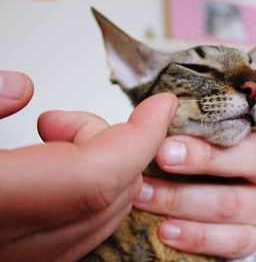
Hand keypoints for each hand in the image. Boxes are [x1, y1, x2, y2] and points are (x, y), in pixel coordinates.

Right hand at [0, 71, 177, 261]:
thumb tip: (21, 88)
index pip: (97, 178)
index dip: (139, 140)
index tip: (160, 108)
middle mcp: (17, 245)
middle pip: (110, 196)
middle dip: (113, 145)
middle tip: (65, 123)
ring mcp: (28, 260)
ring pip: (106, 216)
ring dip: (102, 167)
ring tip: (52, 140)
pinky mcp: (31, 261)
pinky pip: (86, 229)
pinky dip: (91, 193)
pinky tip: (55, 170)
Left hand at [133, 108, 255, 258]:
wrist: (175, 193)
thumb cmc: (181, 152)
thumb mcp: (182, 129)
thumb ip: (181, 117)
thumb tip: (163, 104)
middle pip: (250, 158)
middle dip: (205, 157)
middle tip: (165, 154)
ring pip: (232, 202)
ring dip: (182, 198)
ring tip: (144, 194)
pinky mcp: (252, 236)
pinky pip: (231, 240)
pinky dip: (196, 236)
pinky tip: (166, 229)